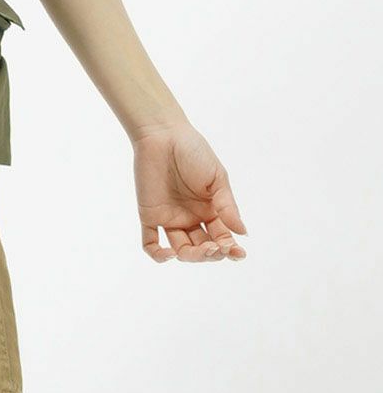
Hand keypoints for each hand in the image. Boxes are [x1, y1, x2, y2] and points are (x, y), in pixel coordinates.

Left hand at [132, 121, 246, 262]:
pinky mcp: (149, 215)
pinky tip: (170, 254)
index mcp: (211, 210)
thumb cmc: (193, 151)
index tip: (237, 252)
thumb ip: (227, 205)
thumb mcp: (217, 178)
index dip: (230, 249)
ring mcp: (170, 218)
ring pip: (181, 250)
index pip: (222, 237)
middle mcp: (191, 218)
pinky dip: (158, 255)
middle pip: (203, 248)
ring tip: (203, 249)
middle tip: (217, 247)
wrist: (163, 135)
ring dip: (192, 256)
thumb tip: (242, 232)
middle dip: (212, 253)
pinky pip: (150, 243)